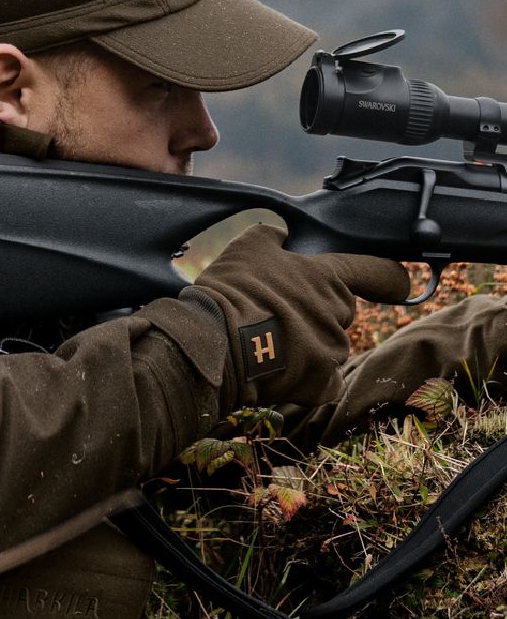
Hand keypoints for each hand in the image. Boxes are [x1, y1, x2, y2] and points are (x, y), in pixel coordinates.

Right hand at [180, 224, 409, 409]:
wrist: (218, 340)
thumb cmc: (235, 289)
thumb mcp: (248, 246)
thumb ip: (273, 236)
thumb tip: (281, 234)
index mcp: (327, 277)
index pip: (377, 273)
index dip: (390, 277)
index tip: (399, 283)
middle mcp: (340, 312)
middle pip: (341, 313)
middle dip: (318, 313)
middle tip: (280, 313)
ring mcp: (334, 350)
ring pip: (330, 347)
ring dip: (309, 345)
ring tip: (268, 342)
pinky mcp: (323, 384)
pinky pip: (325, 381)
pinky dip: (309, 379)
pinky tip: (282, 370)